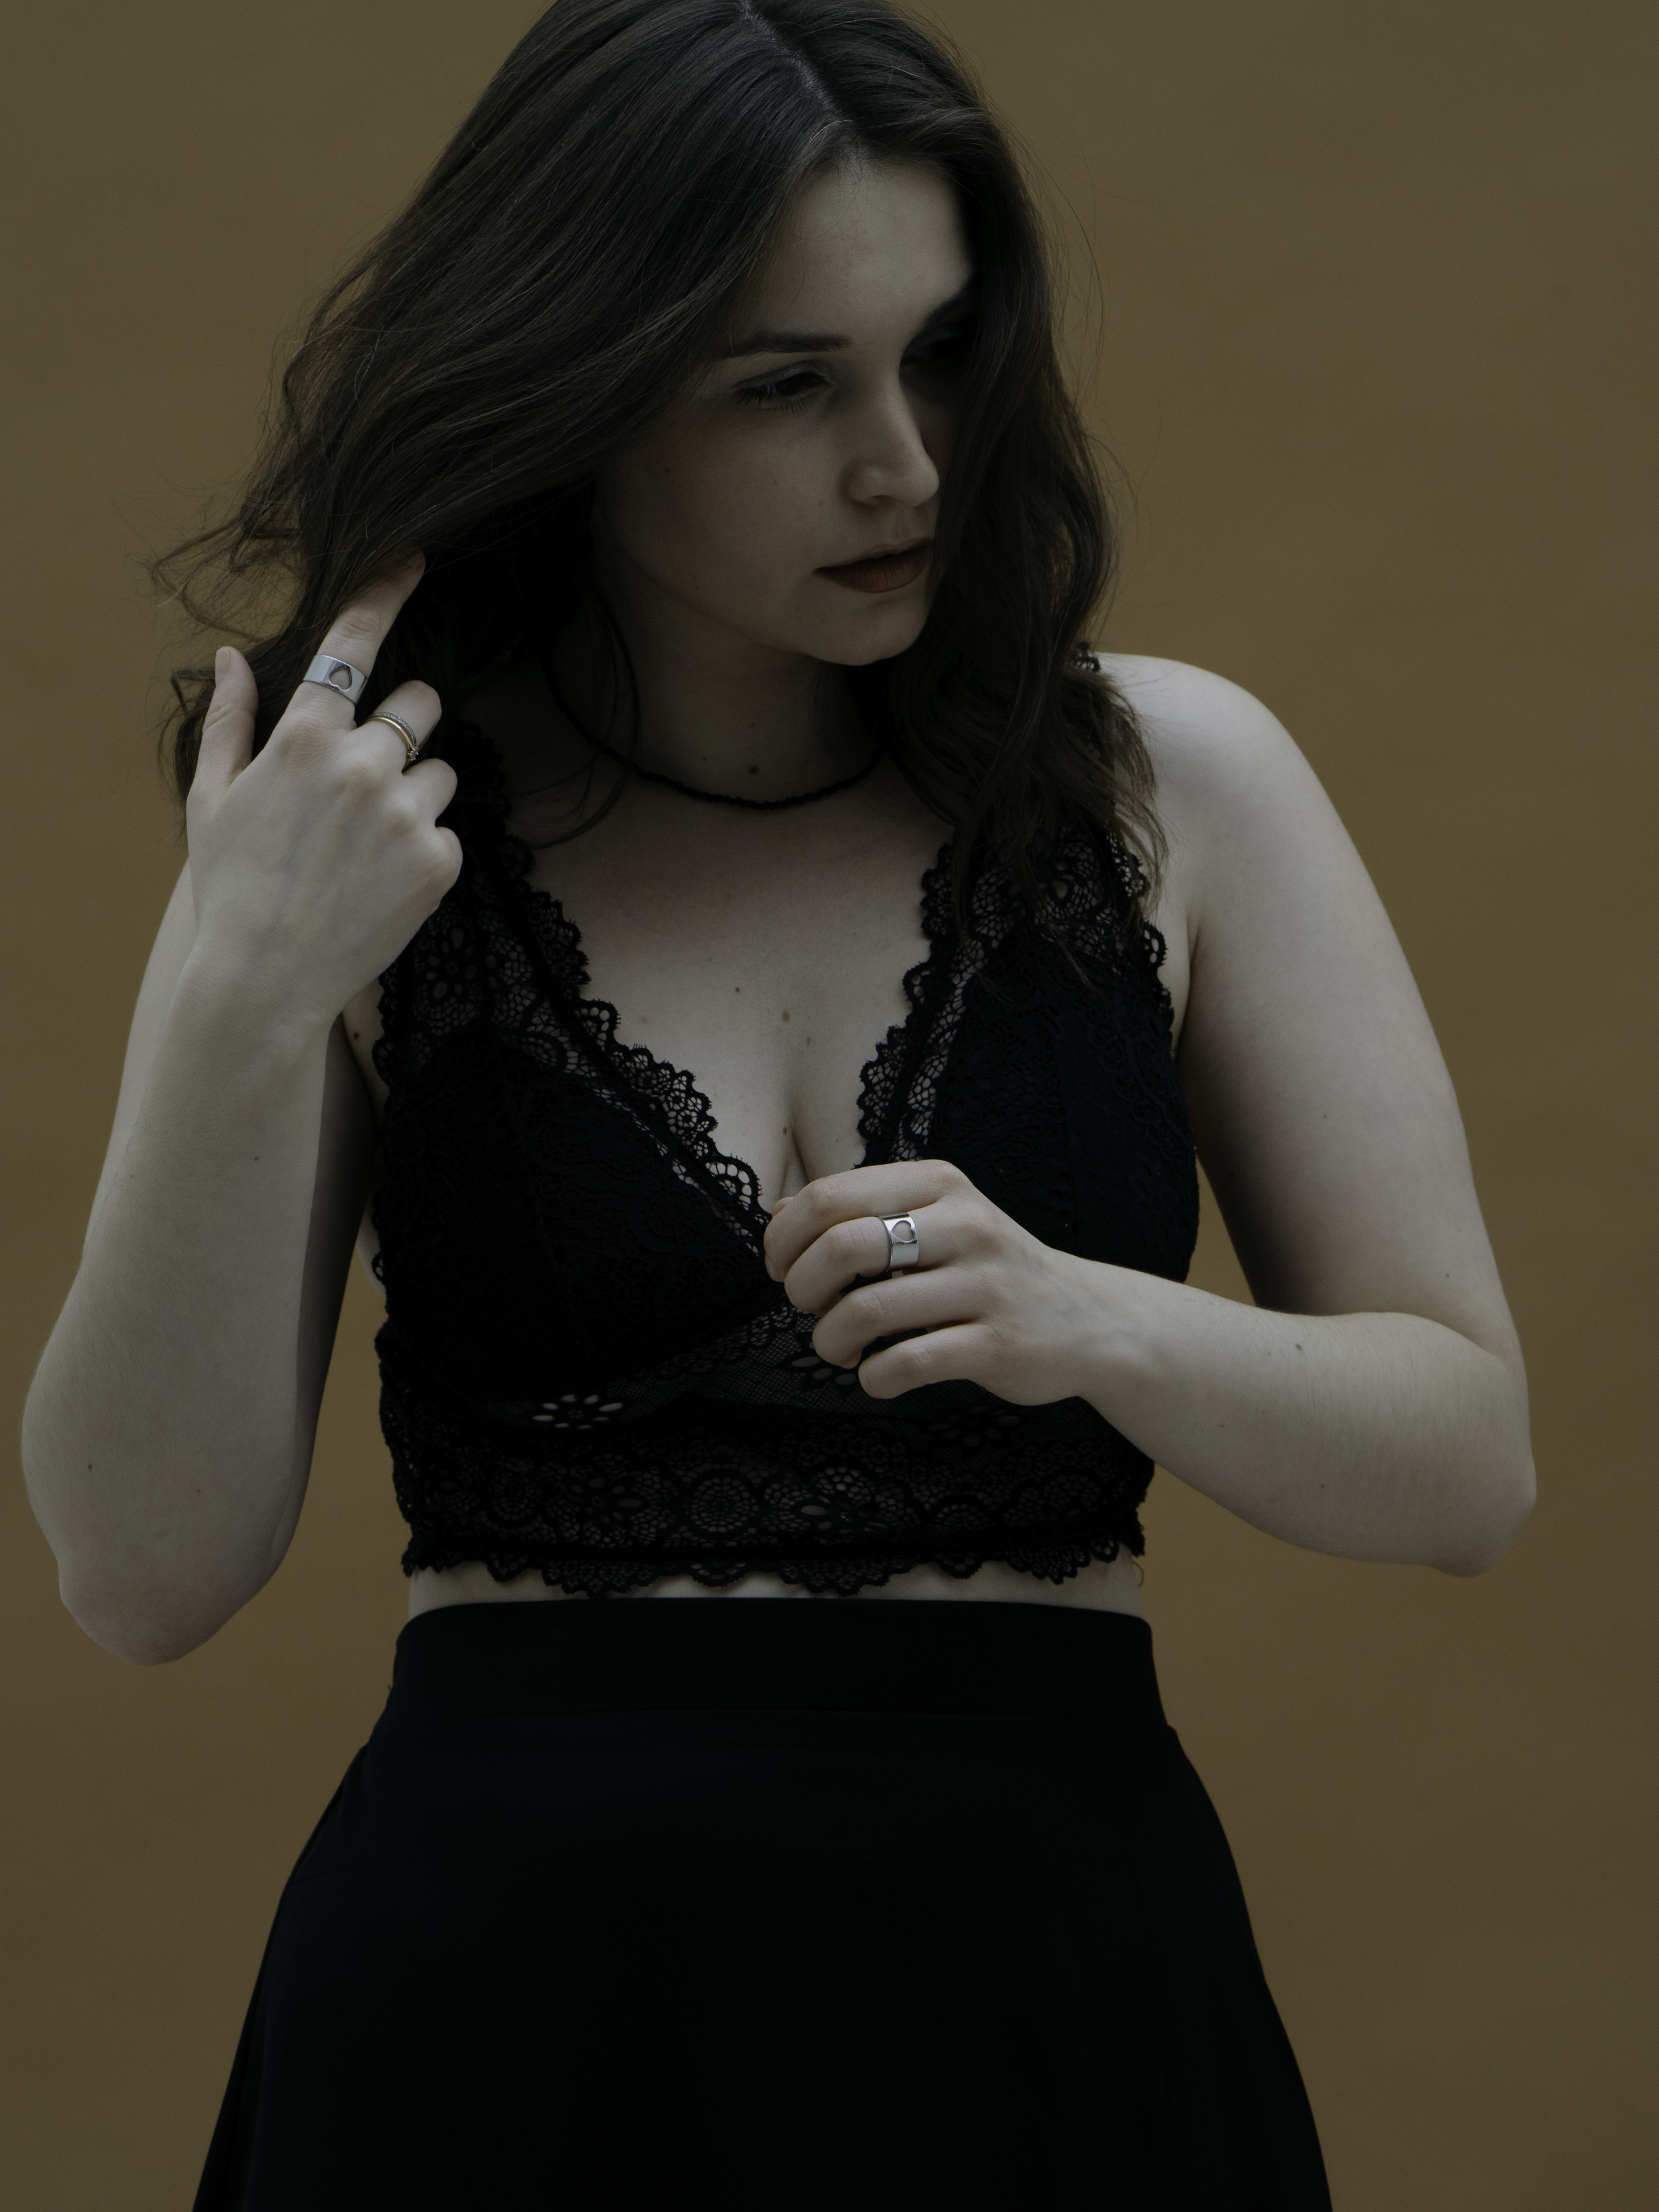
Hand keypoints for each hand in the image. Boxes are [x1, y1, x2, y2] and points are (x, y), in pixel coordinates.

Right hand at [184, 556, 460, 1033]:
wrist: (267, 979)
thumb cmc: (232, 886)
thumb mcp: (212, 799)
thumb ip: (231, 721)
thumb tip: (233, 655)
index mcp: (302, 738)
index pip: (353, 646)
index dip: (386, 594)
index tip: (415, 558)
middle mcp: (361, 763)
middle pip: (422, 701)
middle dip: (406, 726)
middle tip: (369, 777)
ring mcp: (405, 812)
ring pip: (440, 770)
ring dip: (414, 795)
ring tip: (366, 848)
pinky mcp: (439, 860)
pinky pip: (446, 831)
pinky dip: (422, 852)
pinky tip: (381, 885)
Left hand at [763, 1160, 1108, 1404]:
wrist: (1087, 1320)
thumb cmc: (986, 1270)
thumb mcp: (933, 1220)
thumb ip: (859, 1213)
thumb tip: (778, 1218)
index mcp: (939, 1183)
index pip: (829, 1196)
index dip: (785, 1240)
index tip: (783, 1270)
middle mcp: (965, 1224)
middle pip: (840, 1247)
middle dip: (802, 1288)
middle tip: (811, 1310)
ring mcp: (986, 1285)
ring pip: (867, 1310)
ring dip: (830, 1340)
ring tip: (841, 1349)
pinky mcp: (999, 1345)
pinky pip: (906, 1364)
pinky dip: (873, 1378)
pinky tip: (879, 1375)